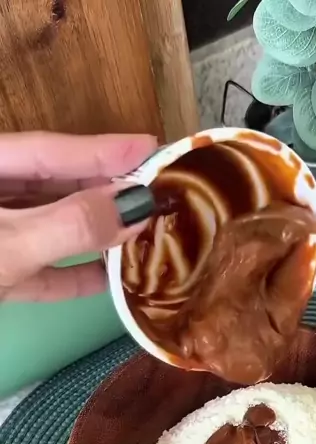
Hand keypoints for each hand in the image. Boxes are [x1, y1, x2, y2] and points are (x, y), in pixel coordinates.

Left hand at [0, 131, 157, 300]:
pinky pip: (42, 272)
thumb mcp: (14, 243)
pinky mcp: (0, 277)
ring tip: (143, 232)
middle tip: (156, 191)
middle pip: (54, 187)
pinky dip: (75, 275)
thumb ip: (73, 224)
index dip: (102, 150)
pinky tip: (111, 279)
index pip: (49, 152)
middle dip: (105, 192)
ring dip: (96, 235)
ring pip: (52, 230)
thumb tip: (134, 206)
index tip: (151, 148)